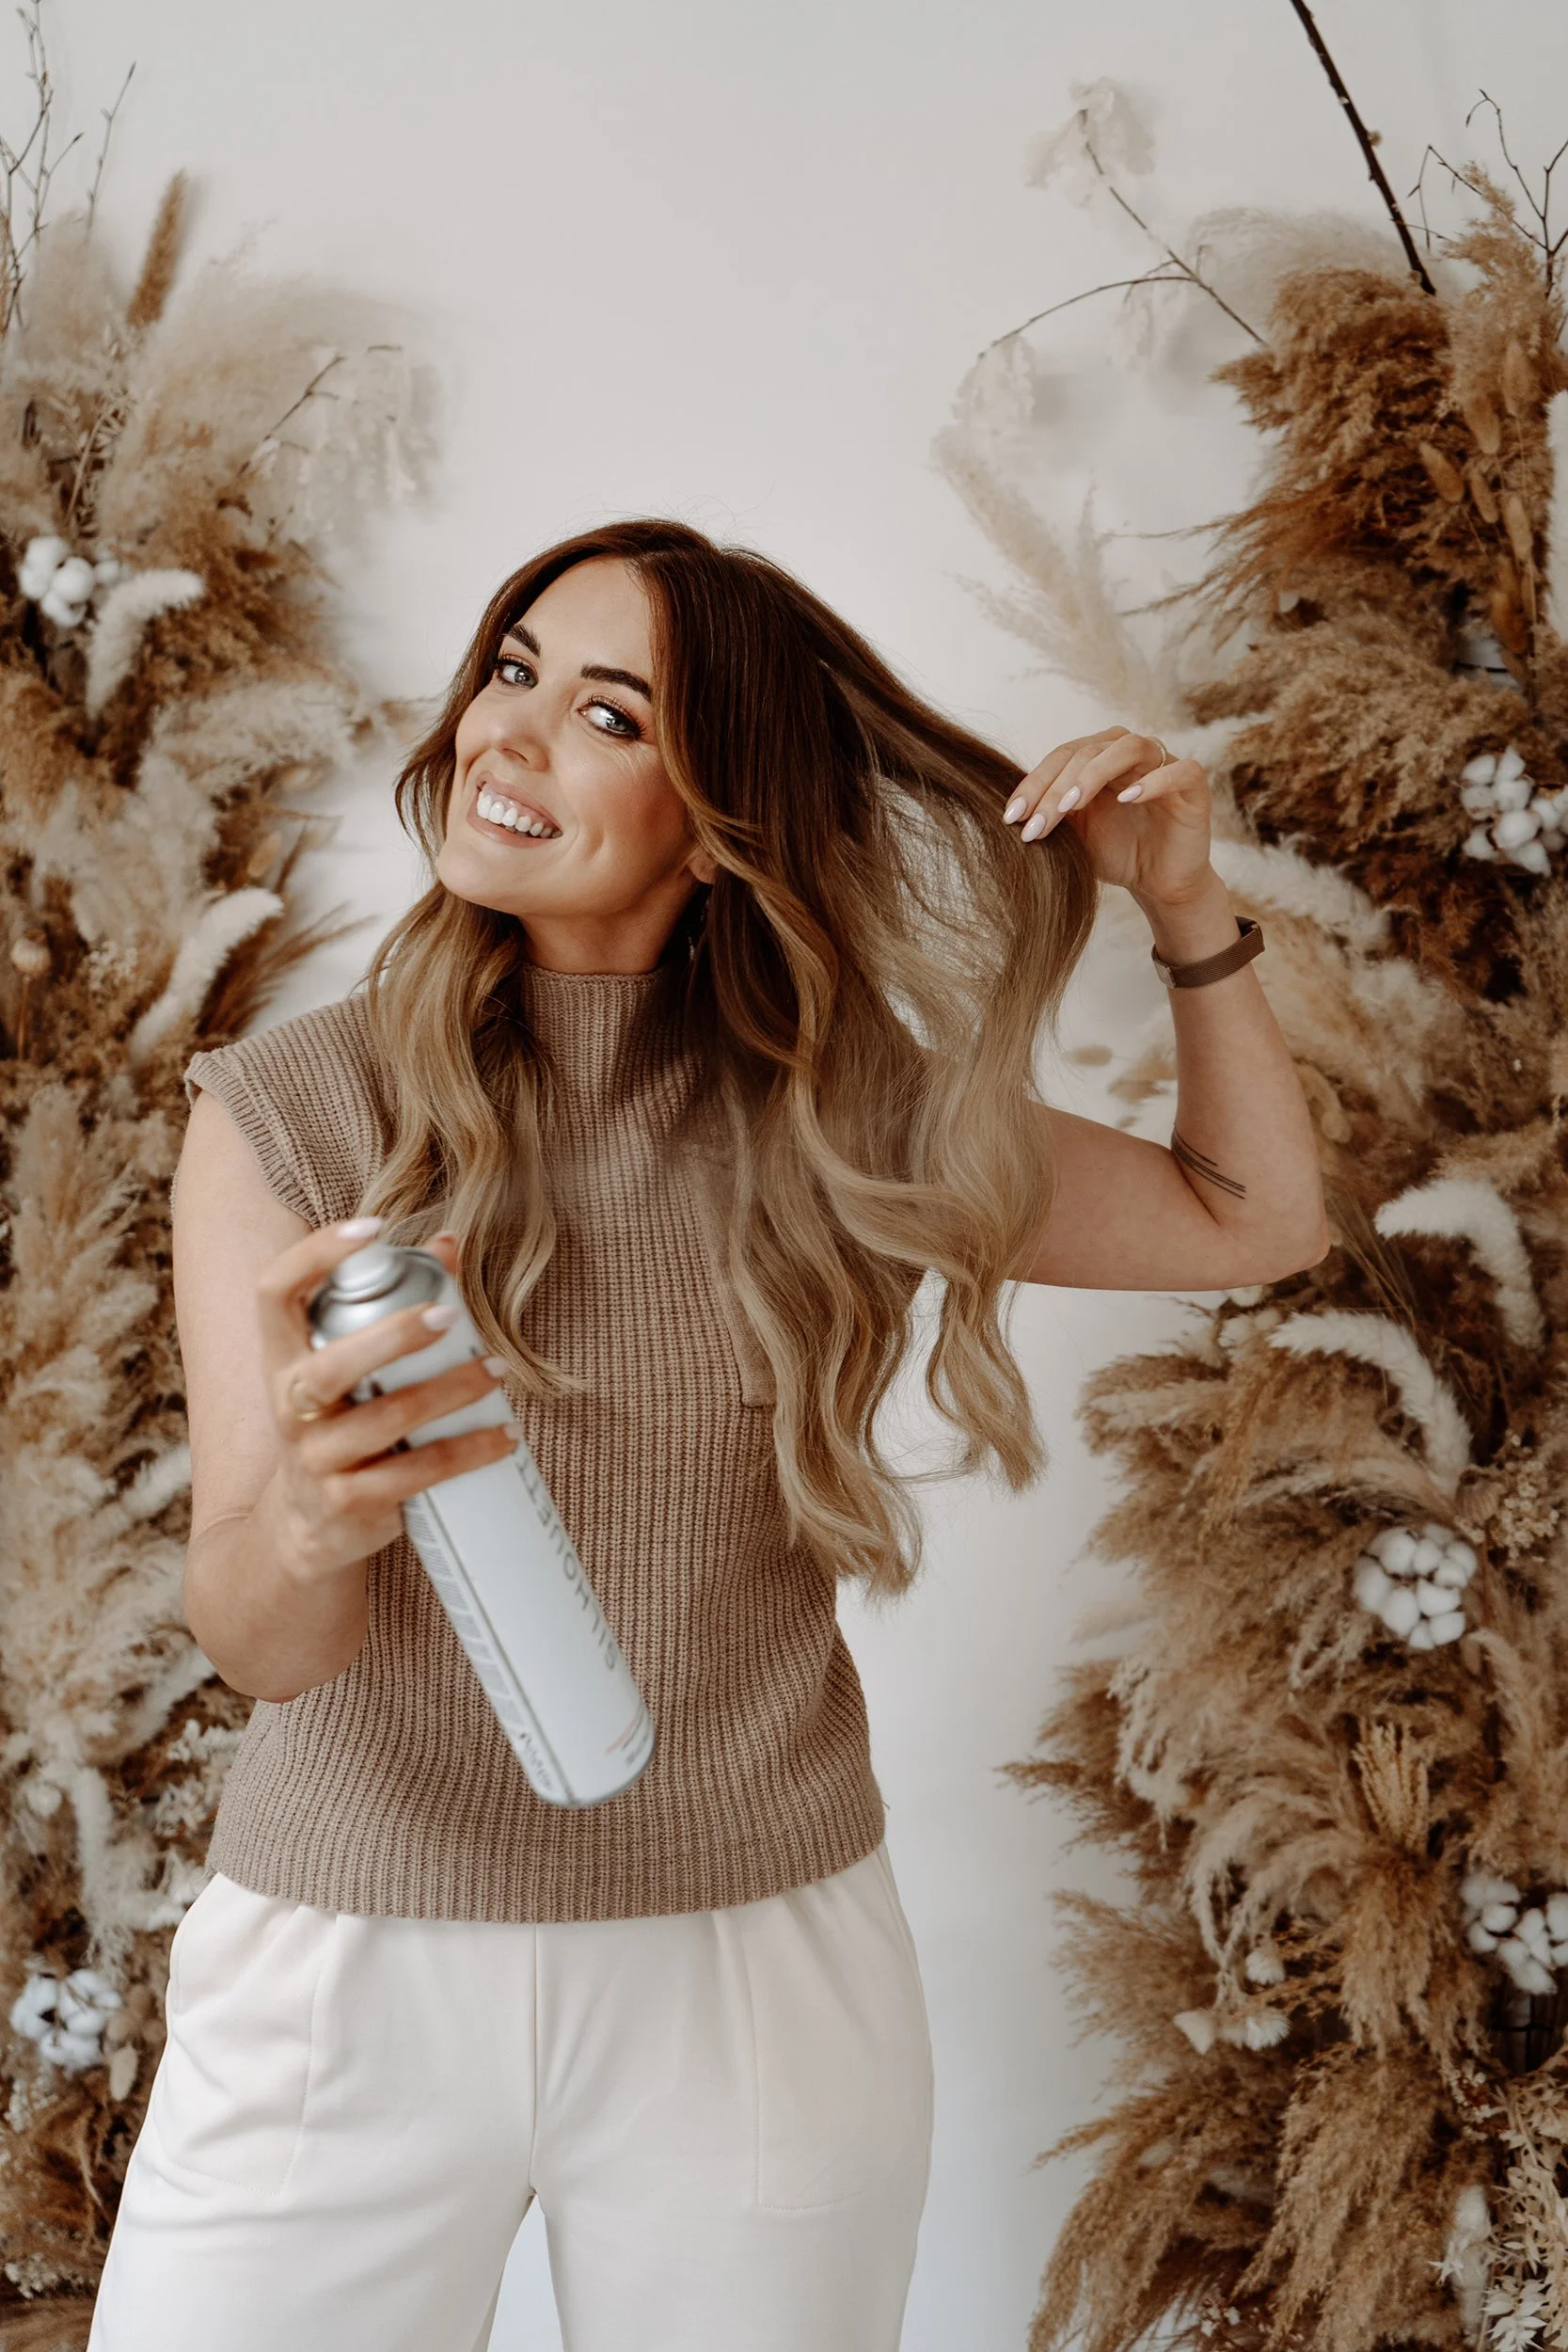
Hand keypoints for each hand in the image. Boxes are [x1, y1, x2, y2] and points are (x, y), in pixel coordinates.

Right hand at [255, 1223, 517, 1584]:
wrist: (306, 1531)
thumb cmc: (338, 1428)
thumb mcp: (346, 1371)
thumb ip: (393, 1305)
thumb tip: (448, 1244)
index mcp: (283, 1359)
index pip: (274, 1291)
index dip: (315, 1254)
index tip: (372, 1227)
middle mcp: (291, 1408)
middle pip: (330, 1366)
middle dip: (393, 1336)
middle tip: (448, 1316)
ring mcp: (318, 1459)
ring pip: (386, 1420)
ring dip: (449, 1392)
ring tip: (495, 1372)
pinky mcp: (351, 1502)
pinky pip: (416, 1474)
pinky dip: (467, 1452)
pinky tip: (503, 1437)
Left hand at [1002, 726, 1212, 908]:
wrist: (1158, 883)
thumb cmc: (1116, 854)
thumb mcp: (1074, 835)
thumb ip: (1050, 815)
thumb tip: (1008, 814)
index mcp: (1098, 758)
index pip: (1061, 757)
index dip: (1034, 783)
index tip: (1010, 817)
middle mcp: (1129, 753)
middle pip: (1088, 751)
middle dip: (1056, 789)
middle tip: (1035, 826)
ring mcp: (1163, 764)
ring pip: (1128, 747)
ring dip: (1094, 774)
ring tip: (1071, 806)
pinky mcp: (1192, 785)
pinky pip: (1177, 771)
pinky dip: (1152, 781)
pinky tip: (1128, 798)